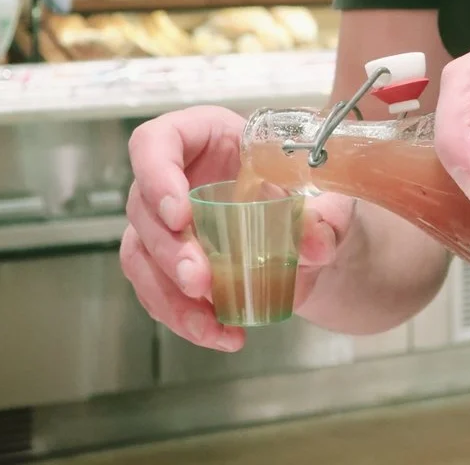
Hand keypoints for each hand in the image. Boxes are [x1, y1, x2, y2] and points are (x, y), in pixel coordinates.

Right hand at [119, 106, 354, 351]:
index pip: (155, 141)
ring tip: (210, 322)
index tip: (180, 214)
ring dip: (168, 294)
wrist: (315, 232)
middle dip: (168, 251)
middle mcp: (175, 175)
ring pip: (140, 256)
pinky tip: (218, 334)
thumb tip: (318, 244)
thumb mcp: (329, 196)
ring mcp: (167, 220)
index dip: (156, 174)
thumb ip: (326, 215)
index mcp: (206, 136)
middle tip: (200, 281)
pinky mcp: (170, 261)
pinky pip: (157, 290)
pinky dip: (182, 317)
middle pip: (143, 207)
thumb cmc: (313, 193)